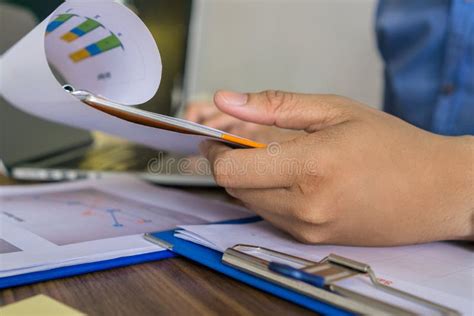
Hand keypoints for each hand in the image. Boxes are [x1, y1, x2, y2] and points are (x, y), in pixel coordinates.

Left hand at [200, 90, 473, 245]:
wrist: (435, 192)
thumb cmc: (391, 145)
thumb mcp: (335, 110)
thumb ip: (274, 106)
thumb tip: (226, 100)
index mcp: (310, 167)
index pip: (231, 170)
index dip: (215, 153)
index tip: (217, 138)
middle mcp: (304, 206)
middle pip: (234, 188)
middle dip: (231, 164)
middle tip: (247, 143)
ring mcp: (307, 229)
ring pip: (249, 203)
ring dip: (250, 180)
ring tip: (278, 159)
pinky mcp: (312, 241)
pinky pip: (271, 216)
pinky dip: (269, 196)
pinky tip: (295, 180)